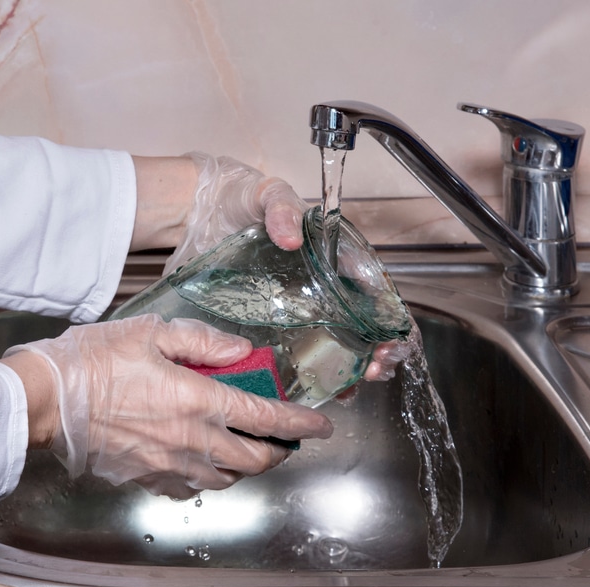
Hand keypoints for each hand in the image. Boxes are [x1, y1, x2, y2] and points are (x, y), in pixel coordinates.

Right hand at [3, 314, 332, 498]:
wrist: (45, 401)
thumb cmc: (93, 361)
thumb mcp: (151, 331)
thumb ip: (203, 340)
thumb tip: (240, 349)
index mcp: (198, 400)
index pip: (266, 417)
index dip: (301, 423)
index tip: (322, 424)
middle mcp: (191, 440)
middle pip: (256, 458)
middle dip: (281, 450)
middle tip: (288, 438)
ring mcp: (169, 464)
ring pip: (228, 478)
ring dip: (247, 466)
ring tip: (249, 448)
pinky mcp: (146, 477)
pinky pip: (191, 486)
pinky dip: (208, 476)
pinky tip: (203, 461)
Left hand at [166, 152, 406, 383]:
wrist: (202, 212)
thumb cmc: (242, 198)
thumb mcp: (266, 194)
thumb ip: (281, 208)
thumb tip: (290, 238)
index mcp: (328, 254)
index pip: (368, 287)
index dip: (384, 314)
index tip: (387, 336)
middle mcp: (318, 284)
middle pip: (358, 323)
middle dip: (373, 349)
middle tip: (374, 368)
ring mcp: (295, 305)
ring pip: (333, 343)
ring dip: (349, 367)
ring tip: (352, 386)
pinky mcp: (269, 321)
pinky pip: (294, 350)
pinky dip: (310, 373)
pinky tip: (318, 390)